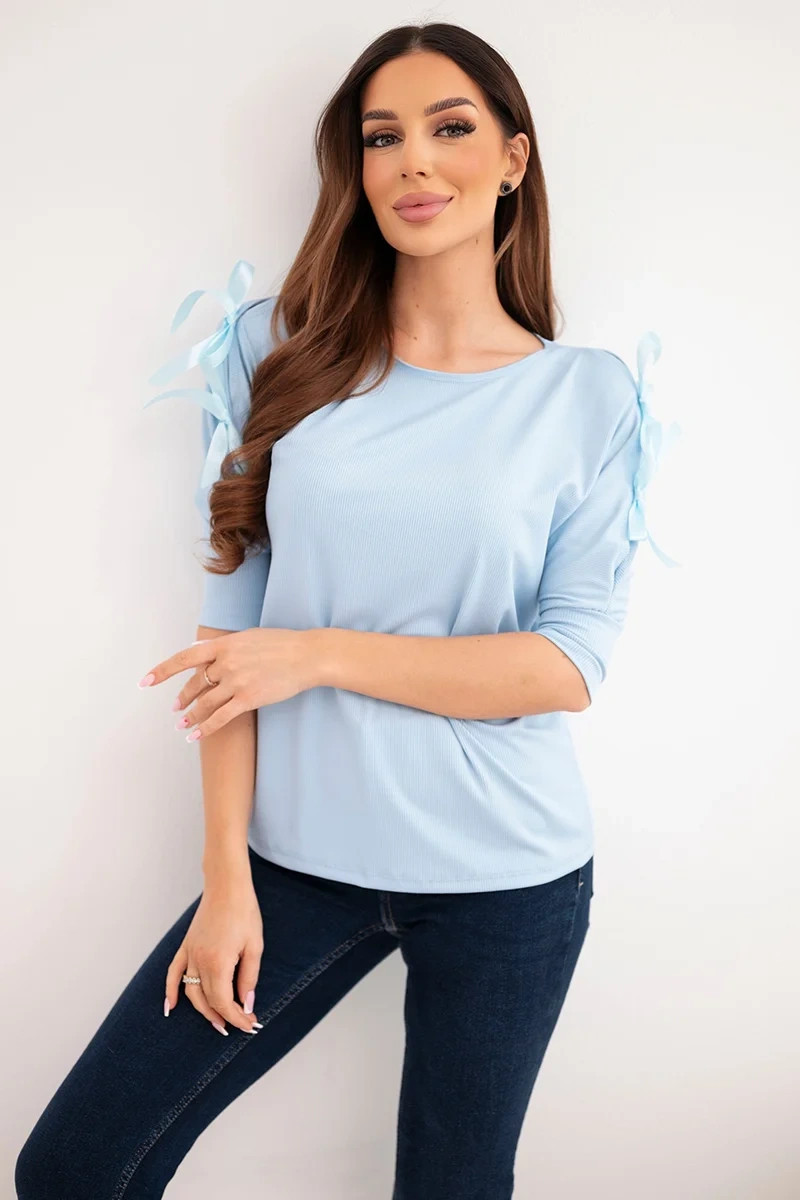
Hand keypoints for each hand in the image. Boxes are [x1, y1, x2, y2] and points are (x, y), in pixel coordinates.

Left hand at [138, 627, 317, 740]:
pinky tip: (195, 736)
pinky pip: (220, 718)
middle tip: (176, 708)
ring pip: (205, 703)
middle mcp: (226, 663)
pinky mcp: (248, 699)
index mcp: (224, 645)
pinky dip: (204, 728)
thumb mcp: (248, 636)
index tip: (146, 681)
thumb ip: (225, 646)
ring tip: (182, 724)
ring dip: (190, 716)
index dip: (163, 670)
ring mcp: (237, 682)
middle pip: (196, 685)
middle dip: (183, 698)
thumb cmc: (281, 644)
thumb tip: (203, 651)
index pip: (185, 658)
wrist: (307, 655)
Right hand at [165, 880, 263, 1034]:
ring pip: (190, 991)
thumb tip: (246, 1003)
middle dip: (223, 1017)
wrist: (227, 886)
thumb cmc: (244, 913)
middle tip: (238, 1026)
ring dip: (202, 1010)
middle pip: (207, 1000)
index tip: (249, 1024)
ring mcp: (189, 954)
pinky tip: (169, 1007)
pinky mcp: (186, 945)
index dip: (236, 1016)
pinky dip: (169, 991)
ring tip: (217, 1023)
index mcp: (218, 963)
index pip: (223, 1001)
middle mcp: (199, 962)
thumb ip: (249, 978)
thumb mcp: (254, 947)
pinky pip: (173, 973)